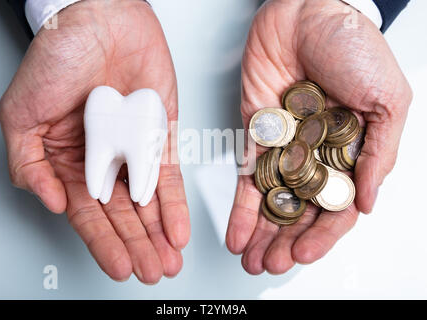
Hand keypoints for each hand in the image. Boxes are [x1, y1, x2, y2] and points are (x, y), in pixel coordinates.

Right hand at [0, 0, 189, 282]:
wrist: (100, 20)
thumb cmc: (58, 58)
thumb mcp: (22, 114)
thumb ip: (30, 164)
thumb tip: (50, 203)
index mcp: (67, 161)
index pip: (87, 213)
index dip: (103, 242)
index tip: (119, 267)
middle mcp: (102, 160)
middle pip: (122, 213)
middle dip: (137, 244)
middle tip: (151, 270)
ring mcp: (132, 149)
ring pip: (148, 201)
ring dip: (158, 233)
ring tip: (168, 260)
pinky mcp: (159, 135)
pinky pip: (169, 175)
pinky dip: (174, 203)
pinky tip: (178, 229)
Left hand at [226, 0, 411, 274]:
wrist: (306, 13)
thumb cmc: (352, 49)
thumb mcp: (387, 100)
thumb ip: (378, 154)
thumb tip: (366, 204)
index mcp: (352, 154)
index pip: (338, 206)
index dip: (322, 235)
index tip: (303, 254)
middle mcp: (318, 158)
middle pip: (301, 212)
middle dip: (286, 242)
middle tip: (270, 266)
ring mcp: (285, 150)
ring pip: (273, 203)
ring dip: (263, 235)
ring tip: (251, 262)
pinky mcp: (256, 138)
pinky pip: (249, 179)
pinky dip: (243, 209)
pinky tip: (238, 235)